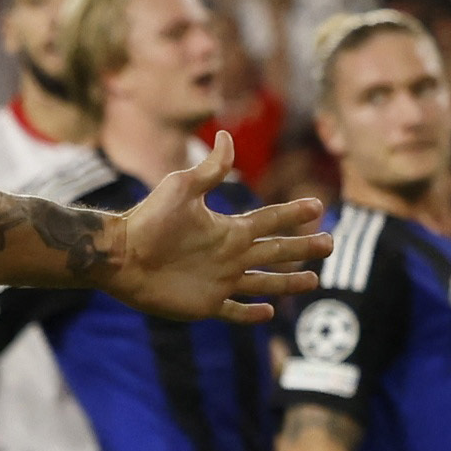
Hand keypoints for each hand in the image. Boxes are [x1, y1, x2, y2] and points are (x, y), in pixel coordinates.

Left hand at [106, 134, 327, 323]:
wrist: (120, 256)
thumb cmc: (147, 221)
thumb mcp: (181, 189)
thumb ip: (209, 170)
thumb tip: (226, 137)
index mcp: (228, 229)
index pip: (270, 220)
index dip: (293, 214)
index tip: (317, 206)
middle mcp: (229, 255)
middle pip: (276, 252)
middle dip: (303, 248)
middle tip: (330, 244)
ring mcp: (219, 281)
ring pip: (264, 283)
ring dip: (288, 282)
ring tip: (314, 280)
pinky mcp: (204, 305)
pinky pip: (233, 310)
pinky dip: (251, 313)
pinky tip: (269, 312)